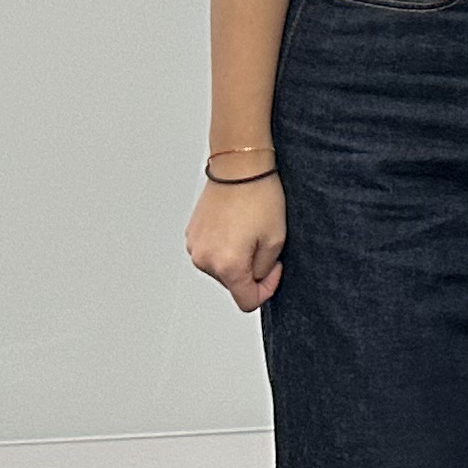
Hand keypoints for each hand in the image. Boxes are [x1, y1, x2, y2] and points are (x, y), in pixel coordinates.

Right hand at [184, 169, 285, 311]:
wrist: (239, 166)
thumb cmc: (259, 195)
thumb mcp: (275, 239)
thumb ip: (264, 270)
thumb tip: (256, 278)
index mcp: (226, 265)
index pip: (246, 301)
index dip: (266, 290)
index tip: (274, 270)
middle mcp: (204, 259)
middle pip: (233, 284)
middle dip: (251, 270)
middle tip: (263, 242)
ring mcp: (195, 246)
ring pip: (221, 268)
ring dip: (237, 258)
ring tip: (248, 230)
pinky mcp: (192, 234)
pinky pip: (212, 252)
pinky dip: (225, 246)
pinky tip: (236, 225)